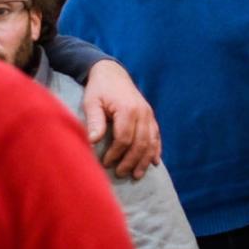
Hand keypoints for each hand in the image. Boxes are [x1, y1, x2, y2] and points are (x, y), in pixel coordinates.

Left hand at [82, 61, 160, 178]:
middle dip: (131, 161)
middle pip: (140, 143)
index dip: (115, 154)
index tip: (105, 163)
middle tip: (120, 173)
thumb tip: (92, 141)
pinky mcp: (150, 116)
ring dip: (144, 160)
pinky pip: (156, 136)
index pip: (124, 138)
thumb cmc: (99, 89)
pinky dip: (155, 150)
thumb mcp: (92, 102)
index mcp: (128, 109)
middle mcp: (142, 112)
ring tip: (136, 175)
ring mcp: (149, 114)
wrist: (112, 73)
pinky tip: (154, 162)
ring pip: (151, 142)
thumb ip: (94, 121)